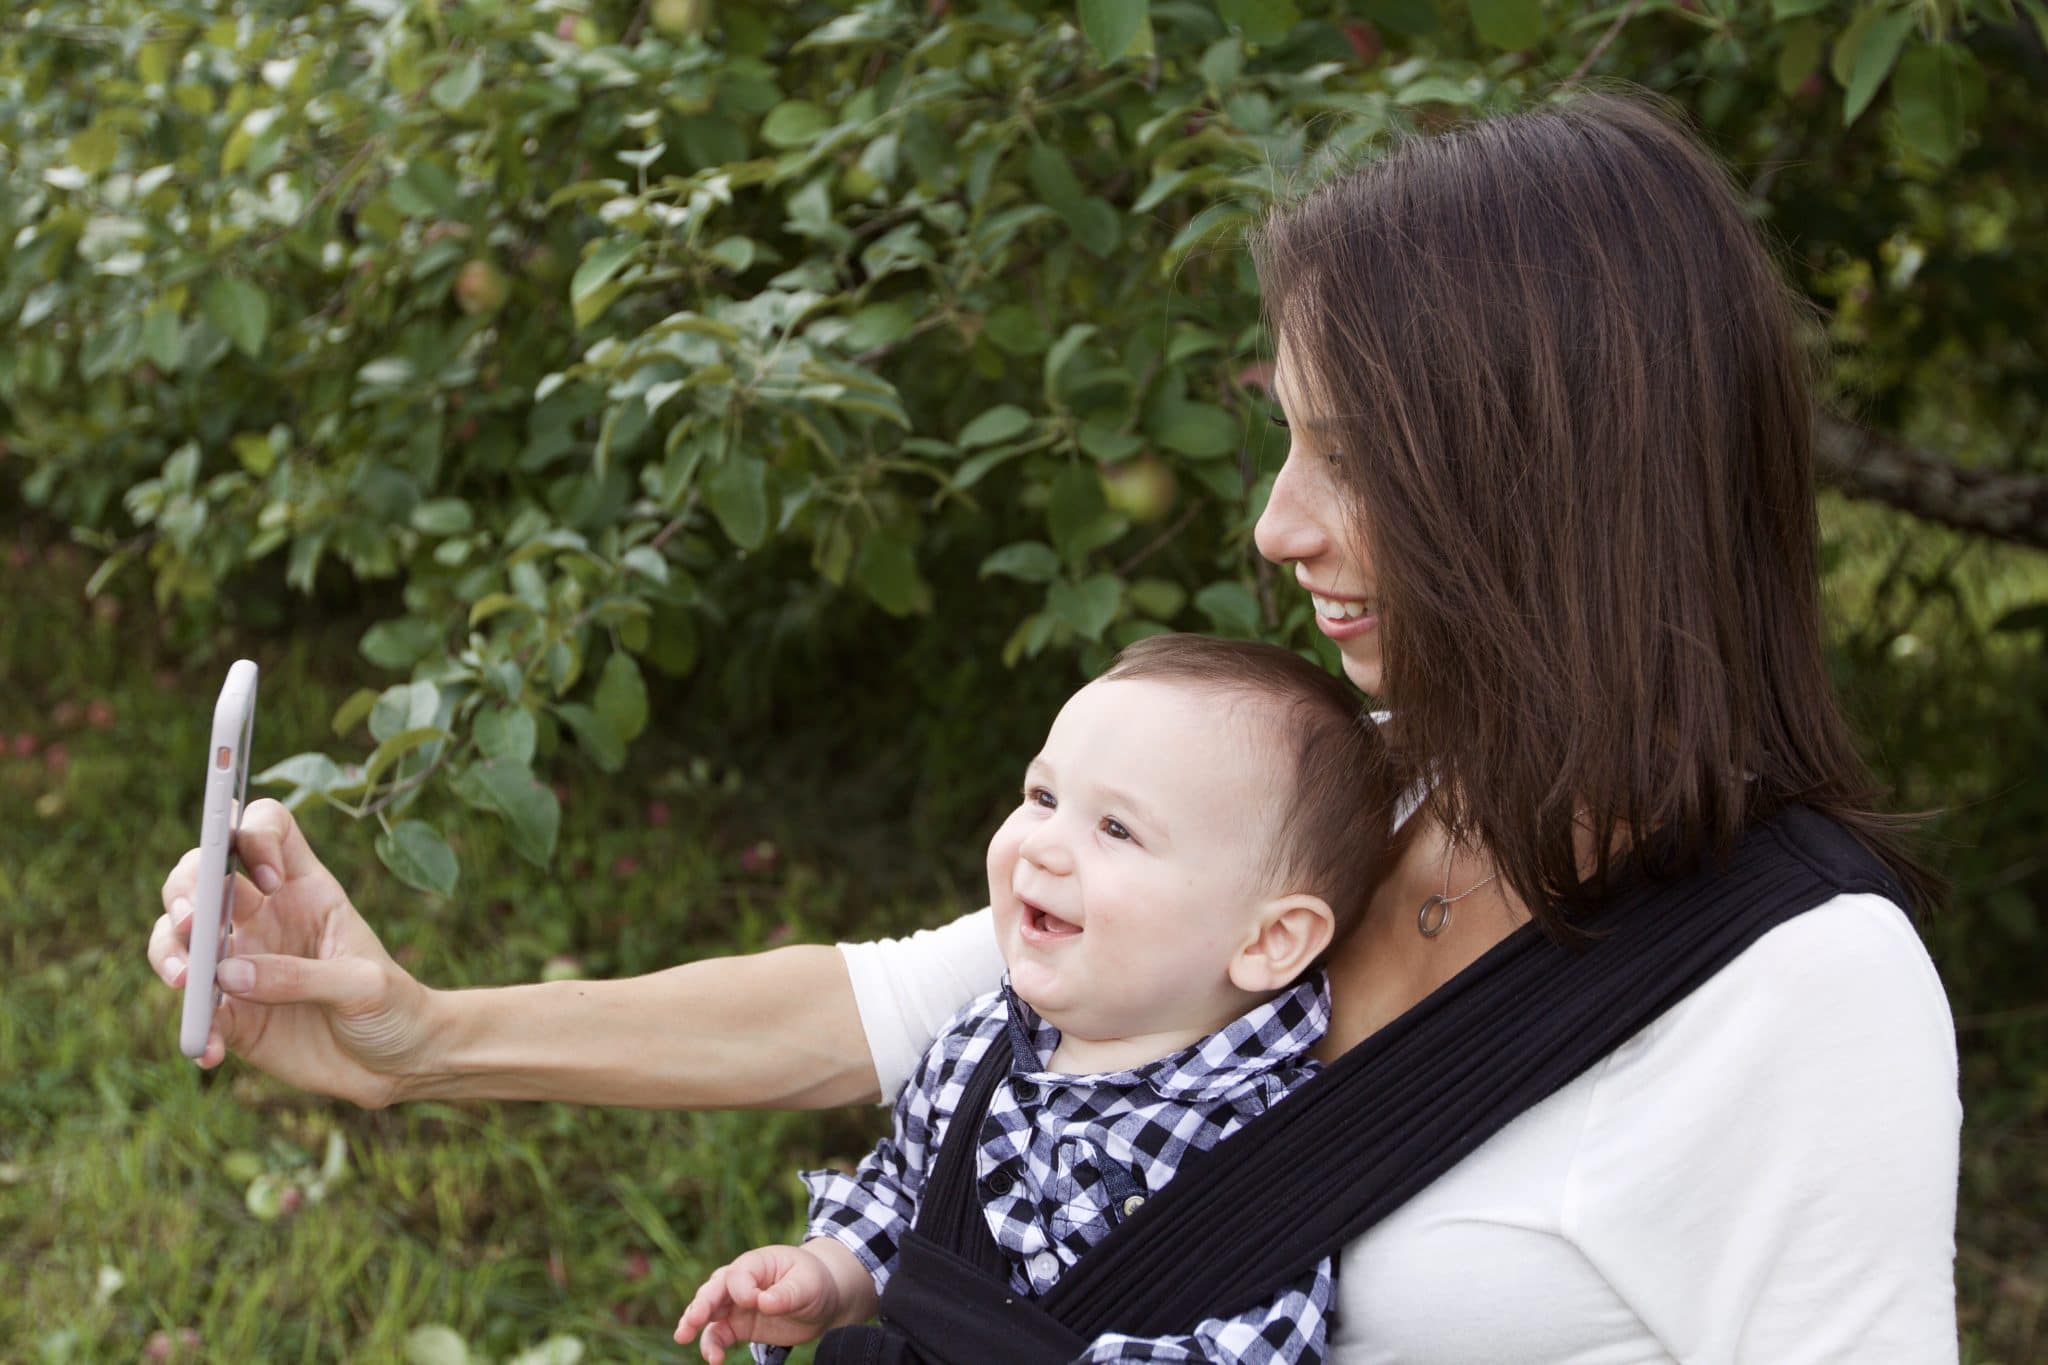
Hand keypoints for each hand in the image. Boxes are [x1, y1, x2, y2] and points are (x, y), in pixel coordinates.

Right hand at [150, 798, 435, 1107]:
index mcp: (306, 890)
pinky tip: (209, 1050)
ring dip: (170, 950)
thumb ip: (303, 976)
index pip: (269, 829)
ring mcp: (240, 962)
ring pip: (178, 935)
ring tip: (186, 982)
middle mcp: (264, 916)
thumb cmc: (393, 1007)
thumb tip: (227, 974)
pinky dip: (193, 1027)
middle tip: (193, 922)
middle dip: (187, 888)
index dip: (256, 835)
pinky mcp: (229, 1012)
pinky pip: (192, 1010)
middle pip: (202, 872)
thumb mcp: (365, 986)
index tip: (270, 880)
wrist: (395, 1065)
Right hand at [675, 1243, 867, 1363]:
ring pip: (708, 1312)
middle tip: (691, 1321)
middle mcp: (741, 1282)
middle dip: (701, 1305)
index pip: (738, 1274)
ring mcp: (737, 1305)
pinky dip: (712, 1346)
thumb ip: (786, 1293)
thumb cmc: (814, 1283)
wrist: (822, 1302)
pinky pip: (718, 1335)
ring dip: (693, 1324)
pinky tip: (714, 1360)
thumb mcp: (808, 1285)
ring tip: (683, 1337)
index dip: (743, 1290)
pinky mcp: (738, 1326)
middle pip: (713, 1290)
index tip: (758, 1303)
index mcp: (756, 1263)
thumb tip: (764, 1303)